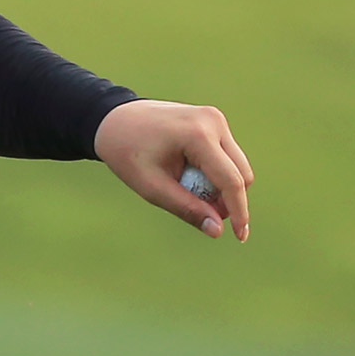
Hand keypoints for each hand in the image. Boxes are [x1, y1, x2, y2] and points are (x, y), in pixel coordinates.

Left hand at [94, 98, 254, 241]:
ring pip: (237, 165)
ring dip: (222, 186)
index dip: (239, 211)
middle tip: (200, 212)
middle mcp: (212, 121)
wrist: (112, 119)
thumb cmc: (126, 152)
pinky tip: (188, 174)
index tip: (240, 237)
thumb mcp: (150, 185)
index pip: (231, 180)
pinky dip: (215, 172)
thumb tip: (218, 231)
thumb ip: (185, 208)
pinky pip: (227, 156)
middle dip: (228, 199)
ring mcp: (214, 118)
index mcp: (197, 134)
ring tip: (186, 189)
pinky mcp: (212, 121)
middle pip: (241, 174)